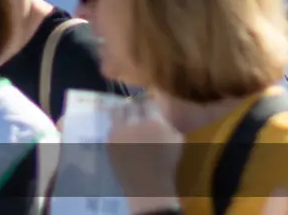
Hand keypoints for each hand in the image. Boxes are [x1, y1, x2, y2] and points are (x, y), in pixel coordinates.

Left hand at [107, 96, 181, 212]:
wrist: (147, 185)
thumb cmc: (165, 163)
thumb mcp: (177, 139)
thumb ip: (168, 122)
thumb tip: (161, 112)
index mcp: (154, 121)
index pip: (148, 102)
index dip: (148, 102)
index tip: (149, 105)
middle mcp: (135, 123)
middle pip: (132, 104)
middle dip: (135, 106)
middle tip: (138, 110)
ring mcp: (120, 132)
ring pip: (117, 111)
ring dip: (123, 111)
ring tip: (126, 115)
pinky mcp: (110, 141)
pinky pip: (111, 126)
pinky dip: (116, 126)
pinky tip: (121, 130)